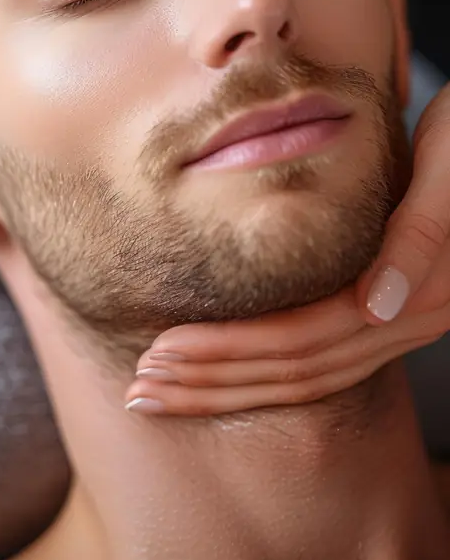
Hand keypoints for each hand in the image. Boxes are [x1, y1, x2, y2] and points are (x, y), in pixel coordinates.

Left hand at [124, 86, 449, 415]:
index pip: (299, 341)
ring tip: (166, 391)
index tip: (157, 354)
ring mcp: (400, 323)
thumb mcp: (448, 168)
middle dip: (214, 382)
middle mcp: (405, 320)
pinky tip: (226, 369)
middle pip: (296, 372)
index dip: (228, 352)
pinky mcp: (392, 312)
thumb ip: (420, 234)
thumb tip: (376, 305)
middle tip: (141, 390)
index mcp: (414, 294)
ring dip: (232, 387)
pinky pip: (324, 361)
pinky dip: (266, 371)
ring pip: (307, 378)